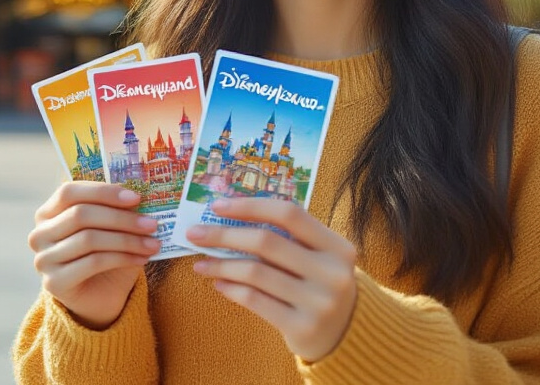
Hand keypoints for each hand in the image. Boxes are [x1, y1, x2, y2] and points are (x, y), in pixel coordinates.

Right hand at [27, 182, 161, 329]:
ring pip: (89, 239)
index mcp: (47, 213)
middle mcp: (39, 234)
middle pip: (80, 215)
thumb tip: (138, 196)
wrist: (98, 299)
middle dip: (121, 218)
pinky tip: (142, 259)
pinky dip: (123, 258)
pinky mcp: (55, 282)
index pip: (69, 192)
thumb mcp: (109, 229)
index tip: (136, 198)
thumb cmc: (105, 257)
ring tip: (152, 243)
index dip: (102, 192)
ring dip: (127, 240)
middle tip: (151, 223)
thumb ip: (116, 211)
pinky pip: (93, 262)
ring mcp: (43, 259)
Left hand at [185, 197, 356, 361]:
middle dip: (223, 235)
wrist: (344, 334)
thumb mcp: (317, 257)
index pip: (288, 213)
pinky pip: (255, 300)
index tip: (216, 206)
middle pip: (266, 242)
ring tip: (200, 263)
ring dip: (221, 265)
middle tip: (194, 234)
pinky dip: (231, 289)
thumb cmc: (318, 283)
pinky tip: (218, 284)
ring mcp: (319, 302)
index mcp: (337, 246)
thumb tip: (227, 217)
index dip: (250, 206)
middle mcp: (332, 273)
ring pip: (255, 272)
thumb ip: (287, 237)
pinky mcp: (302, 327)